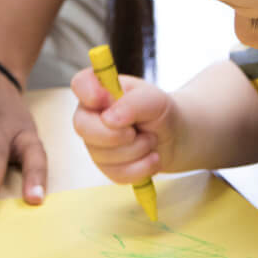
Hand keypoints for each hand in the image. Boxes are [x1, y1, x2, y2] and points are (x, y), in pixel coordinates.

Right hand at [70, 66, 179, 184]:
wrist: (177, 138)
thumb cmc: (161, 112)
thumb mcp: (154, 100)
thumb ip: (132, 104)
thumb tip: (108, 120)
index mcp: (100, 91)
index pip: (80, 84)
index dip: (87, 91)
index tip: (103, 99)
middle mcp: (92, 116)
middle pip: (83, 127)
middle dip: (115, 134)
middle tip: (137, 130)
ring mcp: (96, 144)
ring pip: (103, 155)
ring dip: (137, 150)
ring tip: (150, 140)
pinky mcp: (108, 167)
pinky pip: (117, 173)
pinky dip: (141, 167)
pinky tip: (151, 157)